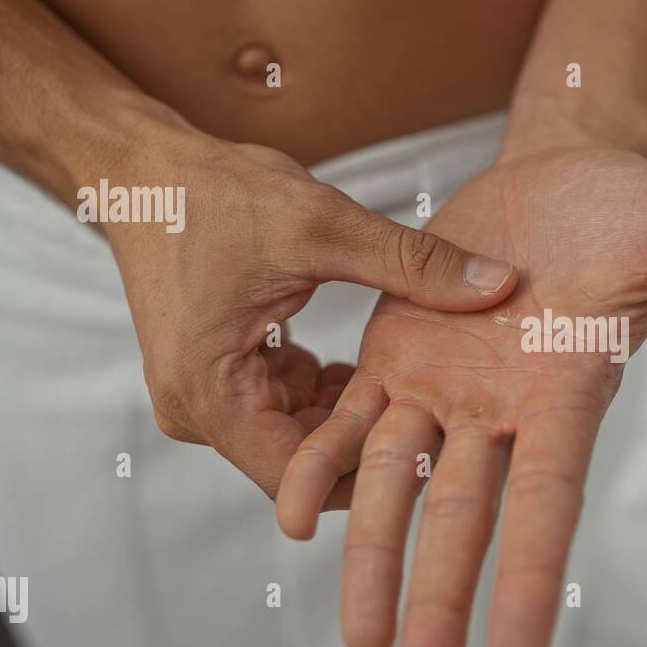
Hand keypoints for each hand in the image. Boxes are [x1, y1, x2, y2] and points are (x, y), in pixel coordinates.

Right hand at [105, 136, 516, 500]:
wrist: (146, 170)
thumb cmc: (215, 192)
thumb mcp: (324, 224)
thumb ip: (413, 263)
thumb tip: (500, 284)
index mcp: (210, 394)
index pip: (301, 477)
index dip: (372, 469)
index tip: (439, 444)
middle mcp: (200, 412)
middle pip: (304, 461)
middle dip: (373, 437)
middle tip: (448, 410)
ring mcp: (207, 401)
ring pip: (301, 436)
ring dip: (355, 410)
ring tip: (420, 381)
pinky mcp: (222, 381)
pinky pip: (288, 408)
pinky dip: (329, 389)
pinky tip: (369, 359)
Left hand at [276, 147, 646, 646]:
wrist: (560, 176)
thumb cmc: (634, 210)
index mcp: (567, 394)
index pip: (551, 501)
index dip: (534, 577)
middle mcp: (502, 410)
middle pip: (466, 522)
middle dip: (441, 607)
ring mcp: (445, 387)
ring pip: (399, 485)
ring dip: (374, 560)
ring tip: (360, 640)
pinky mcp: (398, 353)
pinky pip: (349, 419)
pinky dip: (323, 465)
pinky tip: (293, 518)